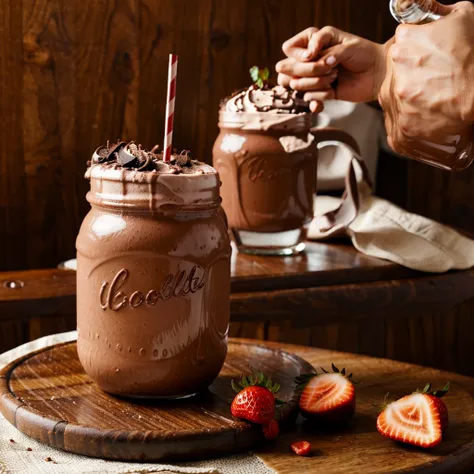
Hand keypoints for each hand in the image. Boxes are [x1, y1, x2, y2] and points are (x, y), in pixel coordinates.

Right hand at [276, 27, 388, 109]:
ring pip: (295, 85)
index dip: (297, 55)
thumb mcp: (348, 46)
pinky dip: (318, 99)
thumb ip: (328, 51)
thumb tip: (312, 59)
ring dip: (315, 83)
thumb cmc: (365, 53)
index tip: (313, 55)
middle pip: (287, 69)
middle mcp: (310, 60)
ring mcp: (313, 78)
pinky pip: (309, 99)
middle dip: (307, 71)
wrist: (379, 74)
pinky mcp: (321, 93)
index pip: (288, 48)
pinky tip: (331, 93)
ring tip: (334, 78)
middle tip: (328, 69)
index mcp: (314, 42)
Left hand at [379, 1, 473, 152]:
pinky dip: (410, 127)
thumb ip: (439, 13)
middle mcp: (393, 77)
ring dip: (410, 104)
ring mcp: (396, 107)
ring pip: (395, 104)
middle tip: (434, 82)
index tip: (426, 59)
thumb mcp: (463, 20)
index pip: (399, 48)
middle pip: (395, 78)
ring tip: (435, 101)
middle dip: (411, 80)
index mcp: (401, 47)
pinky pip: (397, 131)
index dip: (414, 53)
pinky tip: (428, 120)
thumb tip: (430, 8)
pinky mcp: (401, 132)